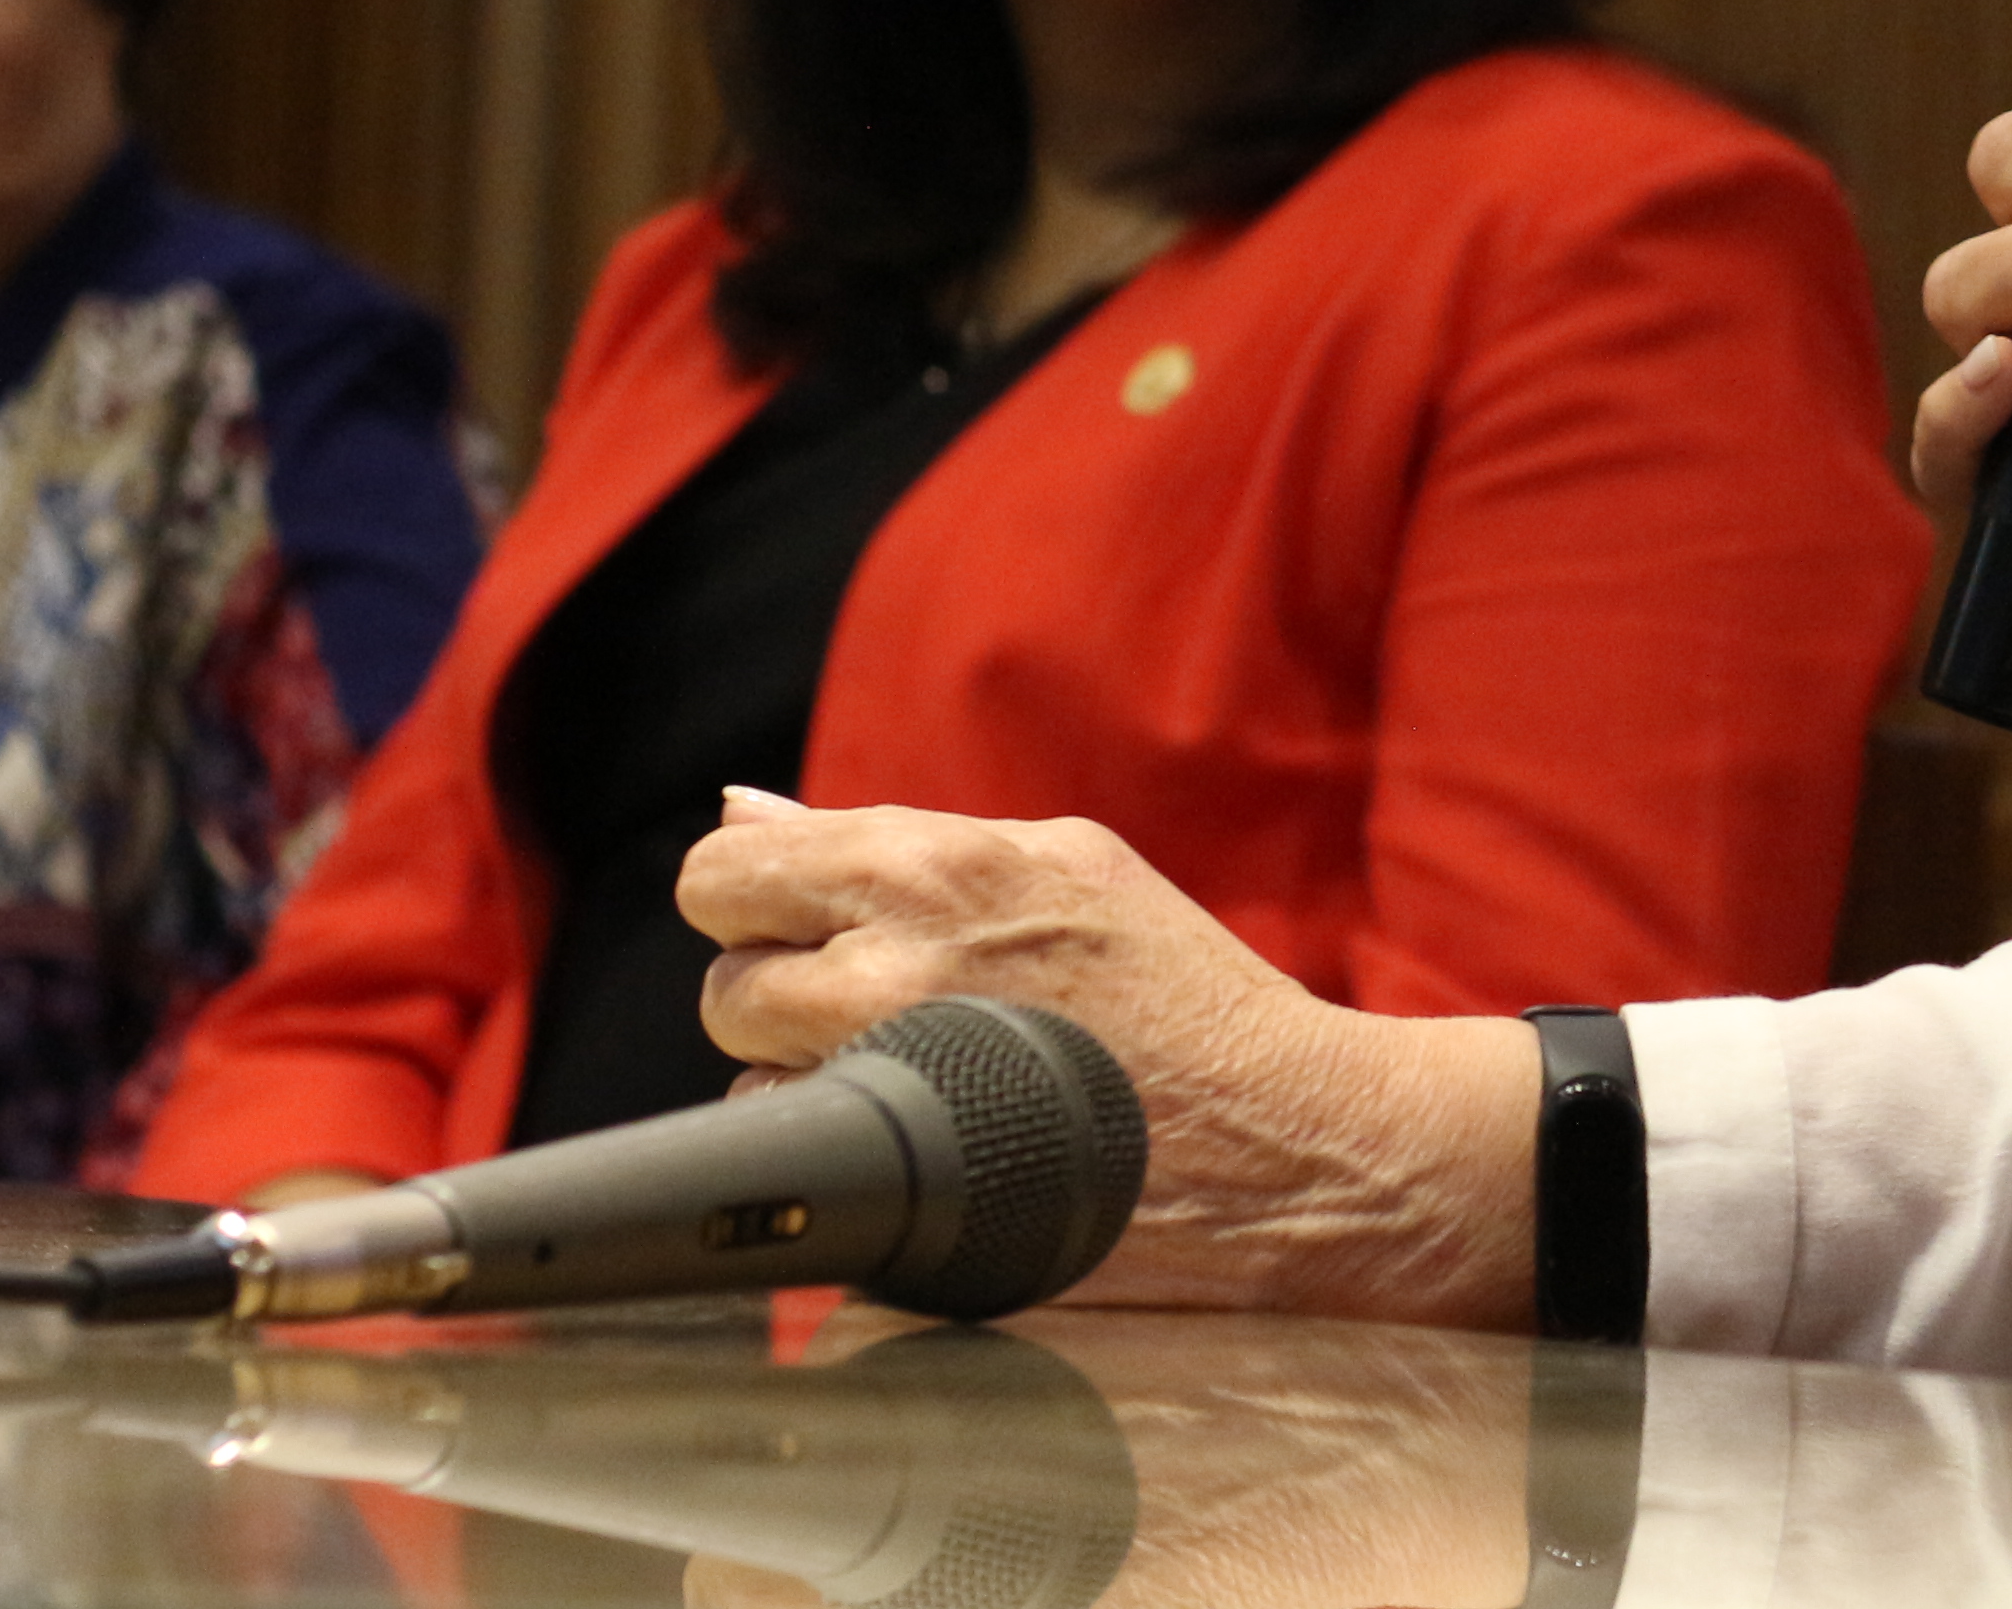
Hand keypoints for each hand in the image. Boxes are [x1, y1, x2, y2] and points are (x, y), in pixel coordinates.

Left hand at [680, 791, 1537, 1322]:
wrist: (1291, 1143)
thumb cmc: (1185, 997)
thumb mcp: (1064, 868)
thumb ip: (890, 838)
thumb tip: (738, 817)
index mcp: (928, 867)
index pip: (720, 877)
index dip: (754, 908)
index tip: (804, 935)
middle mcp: (892, 969)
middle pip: (724, 989)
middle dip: (783, 1003)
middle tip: (883, 1016)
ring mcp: (893, 1087)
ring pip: (751, 1087)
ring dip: (812, 1088)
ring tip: (935, 1084)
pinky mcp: (899, 1195)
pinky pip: (809, 1172)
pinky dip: (855, 1163)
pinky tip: (948, 1149)